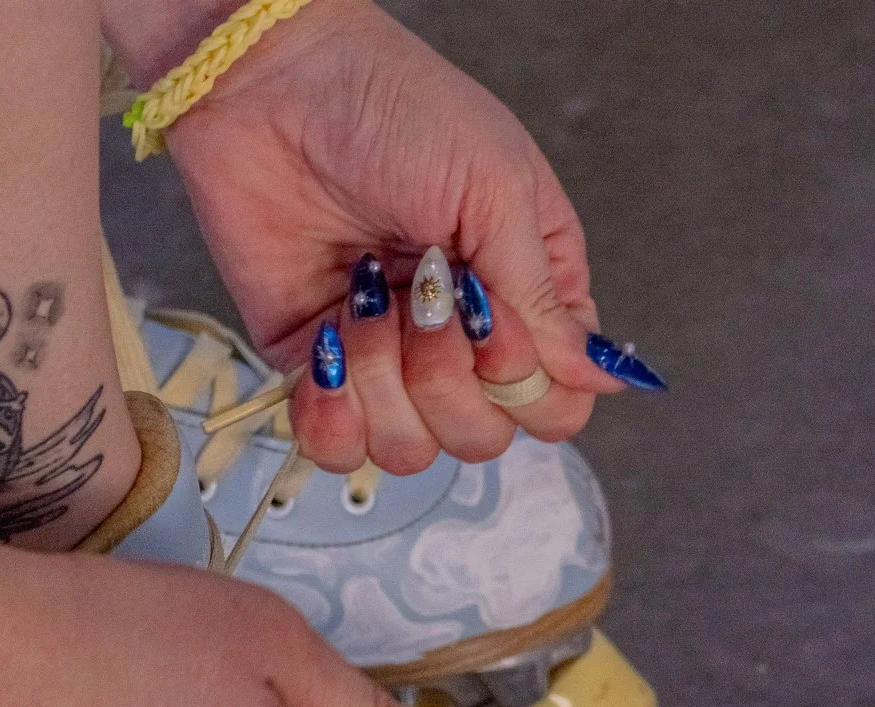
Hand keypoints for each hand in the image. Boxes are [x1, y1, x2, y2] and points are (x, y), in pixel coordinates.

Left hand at [153, 0, 646, 473]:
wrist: (274, 88)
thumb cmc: (397, 111)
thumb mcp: (498, 191)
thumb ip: (544, 299)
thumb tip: (599, 377)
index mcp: (523, 296)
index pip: (554, 403)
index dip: (527, 389)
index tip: (491, 325)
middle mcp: (460, 341)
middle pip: (485, 437)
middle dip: (449, 380)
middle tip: (422, 300)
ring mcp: (387, 361)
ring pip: (411, 450)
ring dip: (386, 382)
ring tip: (365, 301)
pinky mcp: (317, 371)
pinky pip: (336, 446)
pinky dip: (333, 412)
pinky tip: (329, 346)